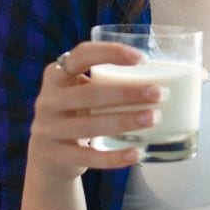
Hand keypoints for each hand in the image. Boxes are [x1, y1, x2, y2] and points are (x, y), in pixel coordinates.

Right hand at [27, 42, 163, 179]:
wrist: (47, 154)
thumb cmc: (75, 113)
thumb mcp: (80, 92)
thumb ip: (106, 82)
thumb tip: (161, 78)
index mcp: (56, 76)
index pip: (81, 56)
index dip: (110, 53)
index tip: (141, 59)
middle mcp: (48, 100)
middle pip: (90, 94)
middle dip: (127, 93)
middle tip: (159, 93)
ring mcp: (49, 129)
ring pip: (90, 126)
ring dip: (125, 121)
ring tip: (154, 118)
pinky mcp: (56, 156)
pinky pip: (89, 157)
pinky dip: (114, 157)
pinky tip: (137, 153)